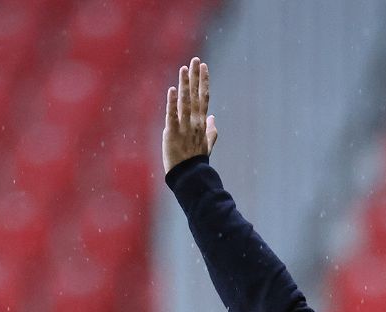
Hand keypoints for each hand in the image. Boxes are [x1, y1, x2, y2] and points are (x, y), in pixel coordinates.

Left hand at [163, 57, 218, 171]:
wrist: (189, 176)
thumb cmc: (196, 161)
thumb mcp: (206, 146)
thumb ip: (211, 131)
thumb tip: (213, 118)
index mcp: (201, 123)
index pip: (204, 98)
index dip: (204, 82)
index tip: (204, 67)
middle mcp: (195, 122)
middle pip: (196, 95)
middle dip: (196, 77)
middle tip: (196, 60)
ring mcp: (184, 127)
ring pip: (185, 102)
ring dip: (185, 84)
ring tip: (184, 68)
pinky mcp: (172, 132)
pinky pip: (172, 115)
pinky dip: (172, 102)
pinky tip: (172, 90)